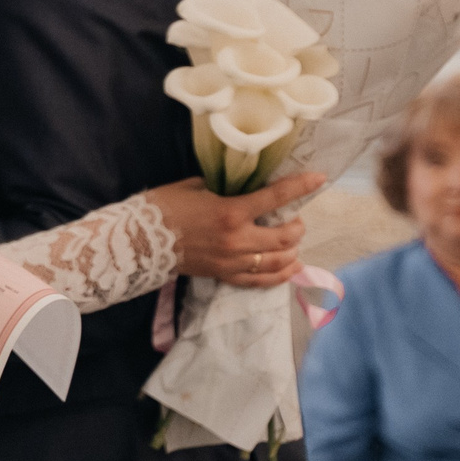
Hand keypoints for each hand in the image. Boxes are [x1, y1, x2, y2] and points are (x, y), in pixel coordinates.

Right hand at [147, 171, 325, 286]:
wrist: (140, 241)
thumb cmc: (164, 207)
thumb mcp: (195, 186)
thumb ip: (224, 188)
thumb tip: (243, 186)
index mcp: (231, 211)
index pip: (276, 197)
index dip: (302, 187)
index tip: (320, 179)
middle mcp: (238, 239)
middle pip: (286, 236)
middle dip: (297, 226)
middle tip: (294, 218)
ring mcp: (233, 261)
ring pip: (280, 261)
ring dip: (293, 250)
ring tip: (292, 242)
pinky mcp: (226, 276)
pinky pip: (262, 281)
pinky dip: (281, 275)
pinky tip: (292, 267)